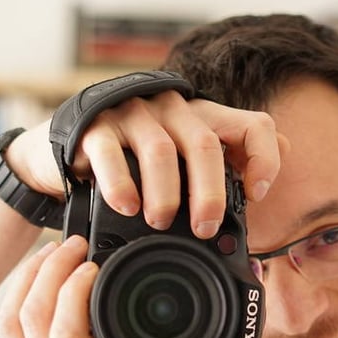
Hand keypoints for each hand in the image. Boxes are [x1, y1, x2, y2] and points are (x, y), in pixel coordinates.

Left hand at [0, 235, 247, 337]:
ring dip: (29, 280)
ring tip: (57, 252)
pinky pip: (11, 335)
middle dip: (48, 271)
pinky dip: (18, 297)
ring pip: (12, 323)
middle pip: (31, 319)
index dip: (72, 290)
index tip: (96, 264)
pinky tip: (41, 277)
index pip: (65, 334)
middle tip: (76, 244)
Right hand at [4, 89, 284, 237]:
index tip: (255, 195)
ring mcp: (132, 114)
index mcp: (203, 119)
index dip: (263, 159)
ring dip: (166, 193)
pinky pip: (111, 152)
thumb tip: (269, 175)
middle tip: (205, 228)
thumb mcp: (186, 165)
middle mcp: (173, 109)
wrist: (68, 153)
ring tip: (160, 222)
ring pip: (161, 149)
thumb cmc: (138, 165)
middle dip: (211, 192)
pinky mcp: (93, 126)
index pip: (253, 125)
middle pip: (206, 143)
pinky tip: (126, 206)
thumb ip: (227, 167)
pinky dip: (121, 183)